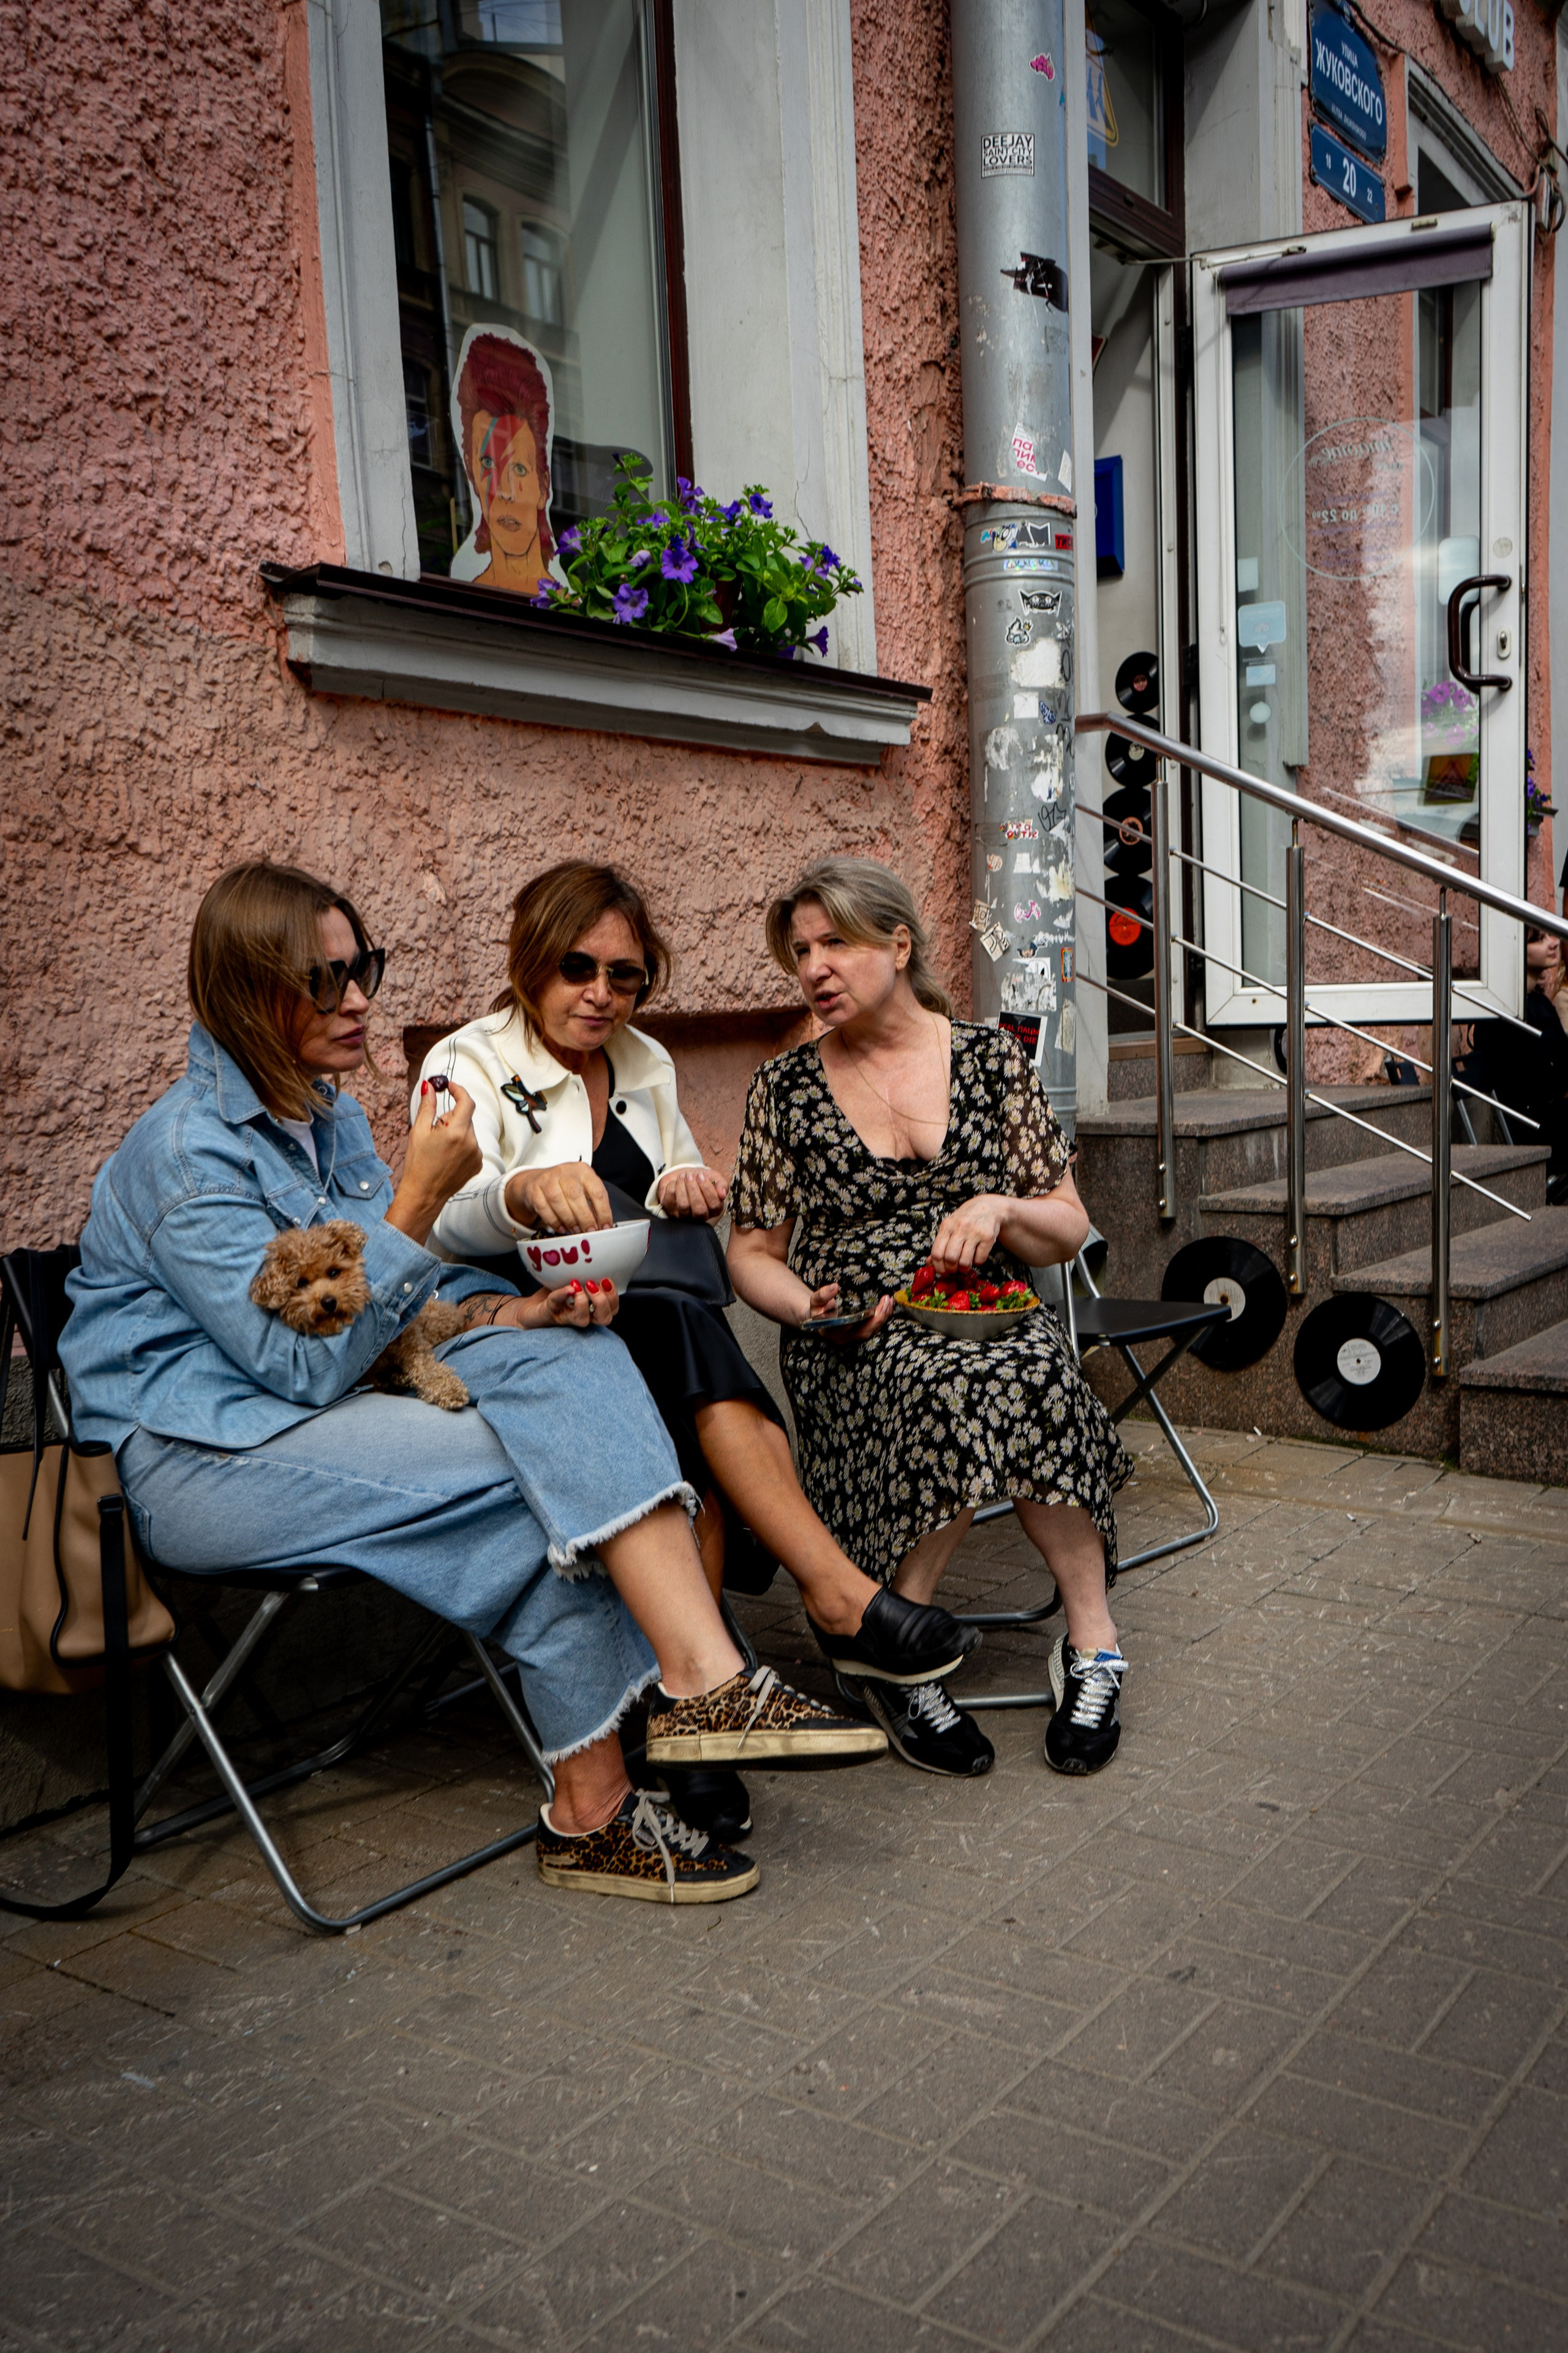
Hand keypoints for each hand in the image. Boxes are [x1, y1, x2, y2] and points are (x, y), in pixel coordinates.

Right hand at [387, 1083, 482, 1245]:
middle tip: (434, 1130)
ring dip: (456, 1132)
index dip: (458, 1090)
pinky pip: (472, 1146)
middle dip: (451, 1118)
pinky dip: (461, 1145)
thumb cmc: (418, 1163)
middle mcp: (472, 1142)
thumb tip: (429, 1086)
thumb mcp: (419, 1131)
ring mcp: (477, 1155)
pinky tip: (447, 1157)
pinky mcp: (478, 1164)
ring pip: (468, 1131)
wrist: (424, 1194)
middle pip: (465, 1117)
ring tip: (440, 1148)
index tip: (449, 1087)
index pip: (466, 1101)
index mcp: (457, 1132)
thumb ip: (427, 1105)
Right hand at [505, 1162, 614, 1234]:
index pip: (597, 1191)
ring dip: (569, 1220)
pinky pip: (544, 1208)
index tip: (605, 1226)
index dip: (603, 1211)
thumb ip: (592, 1204)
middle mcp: (565, 1172)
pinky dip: (554, 1221)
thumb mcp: (582, 1189)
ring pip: (558, 1201)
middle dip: (585, 1217)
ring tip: (576, 1231)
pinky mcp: (535, 1190)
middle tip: (590, 1232)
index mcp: (583, 1171)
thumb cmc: (564, 1187)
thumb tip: (602, 1225)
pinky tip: (561, 1228)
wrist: (537, 1181)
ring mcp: (548, 1179)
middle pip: (576, 1195)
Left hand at [511, 1277, 619, 1329]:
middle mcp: (580, 1316)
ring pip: (583, 1320)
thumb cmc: (553, 1294)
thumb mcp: (573, 1279)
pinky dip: (561, 1294)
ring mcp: (565, 1317)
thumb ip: (586, 1272)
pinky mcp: (549, 1314)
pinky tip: (566, 1287)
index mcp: (590, 1308)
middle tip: (594, 1284)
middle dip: (603, 1301)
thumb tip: (596, 1254)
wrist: (529, 1309)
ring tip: (578, 1285)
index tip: (607, 1280)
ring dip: (584, 1302)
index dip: (614, 1297)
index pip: (612, 1309)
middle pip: (604, 1318)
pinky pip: (556, 1305)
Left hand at [657, 1166, 727, 1219]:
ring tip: (683, 1177)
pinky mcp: (671, 1211)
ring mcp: (685, 1216)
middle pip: (699, 1210)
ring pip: (684, 1206)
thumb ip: (722, 1184)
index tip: (701, 1176)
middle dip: (693, 1189)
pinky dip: (672, 1187)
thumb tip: (722, 1193)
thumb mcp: (714, 1178)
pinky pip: (670, 1200)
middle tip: (690, 1176)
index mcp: (714, 1209)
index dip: (707, 1189)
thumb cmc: (701, 1179)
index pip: (714, 1205)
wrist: (684, 1176)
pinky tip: (676, 1182)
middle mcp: (700, 1216)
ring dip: (682, 1187)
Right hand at [798, 1282, 893, 1343]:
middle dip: (879, 1317)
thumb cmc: (817, 1309)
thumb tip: (835, 1287)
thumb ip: (822, 1295)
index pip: (850, 1330)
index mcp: (833, 1333)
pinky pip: (874, 1328)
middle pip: (865, 1332)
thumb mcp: (816, 1301)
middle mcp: (845, 1338)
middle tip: (886, 1301)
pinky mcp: (860, 1333)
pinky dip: (883, 1317)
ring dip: (883, 1317)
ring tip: (889, 1301)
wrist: (818, 1317)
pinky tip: (888, 1306)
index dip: (863, 1322)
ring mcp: (853, 1338)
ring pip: (872, 1331)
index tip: (873, 1309)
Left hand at [930, 1194, 1006, 1274]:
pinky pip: (979, 1259)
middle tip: (954, 1270)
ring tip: (965, 1266)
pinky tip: (976, 1256)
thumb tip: (929, 1262)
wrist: (988, 1208)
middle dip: (951, 1269)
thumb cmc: (966, 1220)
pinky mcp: (987, 1237)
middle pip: (950, 1258)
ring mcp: (974, 1232)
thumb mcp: (950, 1227)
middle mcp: (960, 1228)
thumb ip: (940, 1244)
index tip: (942, 1271)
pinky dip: (977, 1263)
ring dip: (964, 1269)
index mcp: (947, 1226)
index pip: (937, 1252)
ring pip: (964, 1261)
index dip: (938, 1267)